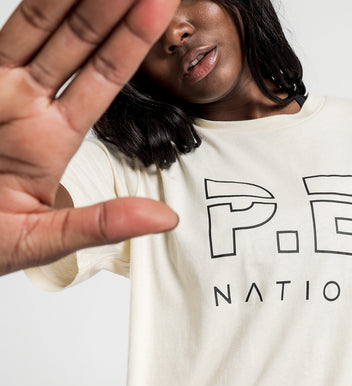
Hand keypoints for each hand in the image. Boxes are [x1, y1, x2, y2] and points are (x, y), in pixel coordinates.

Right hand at [0, 0, 178, 275]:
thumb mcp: (45, 238)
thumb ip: (101, 225)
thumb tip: (166, 218)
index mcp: (52, 139)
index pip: (103, 79)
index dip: (131, 42)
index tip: (161, 7)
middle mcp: (27, 105)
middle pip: (77, 42)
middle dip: (110, 6)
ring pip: (37, 28)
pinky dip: (27, 10)